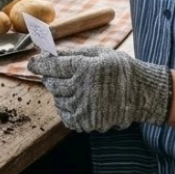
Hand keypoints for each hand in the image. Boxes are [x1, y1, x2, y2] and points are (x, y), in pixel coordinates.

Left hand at [27, 47, 170, 131]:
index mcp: (84, 68)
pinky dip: (66, 108)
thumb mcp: (99, 53)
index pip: (52, 66)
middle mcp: (81, 88)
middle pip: (52, 83)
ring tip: (73, 87)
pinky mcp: (88, 122)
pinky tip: (75, 101)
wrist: (142, 93)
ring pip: (57, 100)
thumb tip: (50, 52)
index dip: (39, 64)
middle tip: (54, 73)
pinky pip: (66, 116)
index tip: (32, 63)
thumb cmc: (121, 69)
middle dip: (49, 77)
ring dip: (59, 93)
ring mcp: (84, 107)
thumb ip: (73, 53)